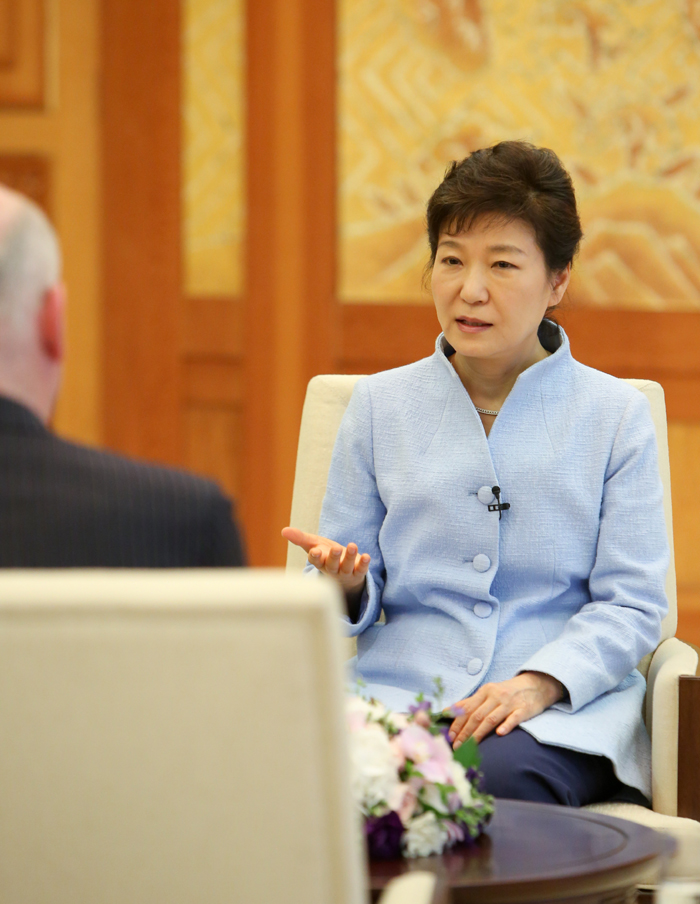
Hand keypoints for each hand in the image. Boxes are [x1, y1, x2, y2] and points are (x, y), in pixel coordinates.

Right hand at [281, 526, 369, 592]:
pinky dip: (364, 564)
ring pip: (347, 567)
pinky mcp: (358, 573)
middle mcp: (332, 569)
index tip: (315, 551)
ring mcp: (345, 573)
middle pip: (331, 565)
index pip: (315, 561)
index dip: (315, 557)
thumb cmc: (326, 555)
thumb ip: (300, 538)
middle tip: (337, 549)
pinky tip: (367, 556)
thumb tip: (284, 530)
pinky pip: (361, 570)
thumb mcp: (313, 545)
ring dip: (350, 557)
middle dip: (334, 557)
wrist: (343, 572)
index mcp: (320, 562)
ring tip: (353, 545)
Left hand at [448, 671, 564, 746]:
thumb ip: (470, 702)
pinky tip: (499, 734)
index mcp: (485, 691)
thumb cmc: (506, 692)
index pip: (467, 708)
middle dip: (465, 732)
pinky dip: (506, 725)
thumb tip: (449, 711)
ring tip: (470, 746)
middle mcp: (495, 696)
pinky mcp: (523, 709)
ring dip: (479, 733)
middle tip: (456, 746)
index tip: (449, 736)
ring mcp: (509, 703)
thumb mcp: (487, 693)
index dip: (457, 723)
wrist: (534, 685)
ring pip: (491, 719)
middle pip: (477, 715)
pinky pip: (514, 718)